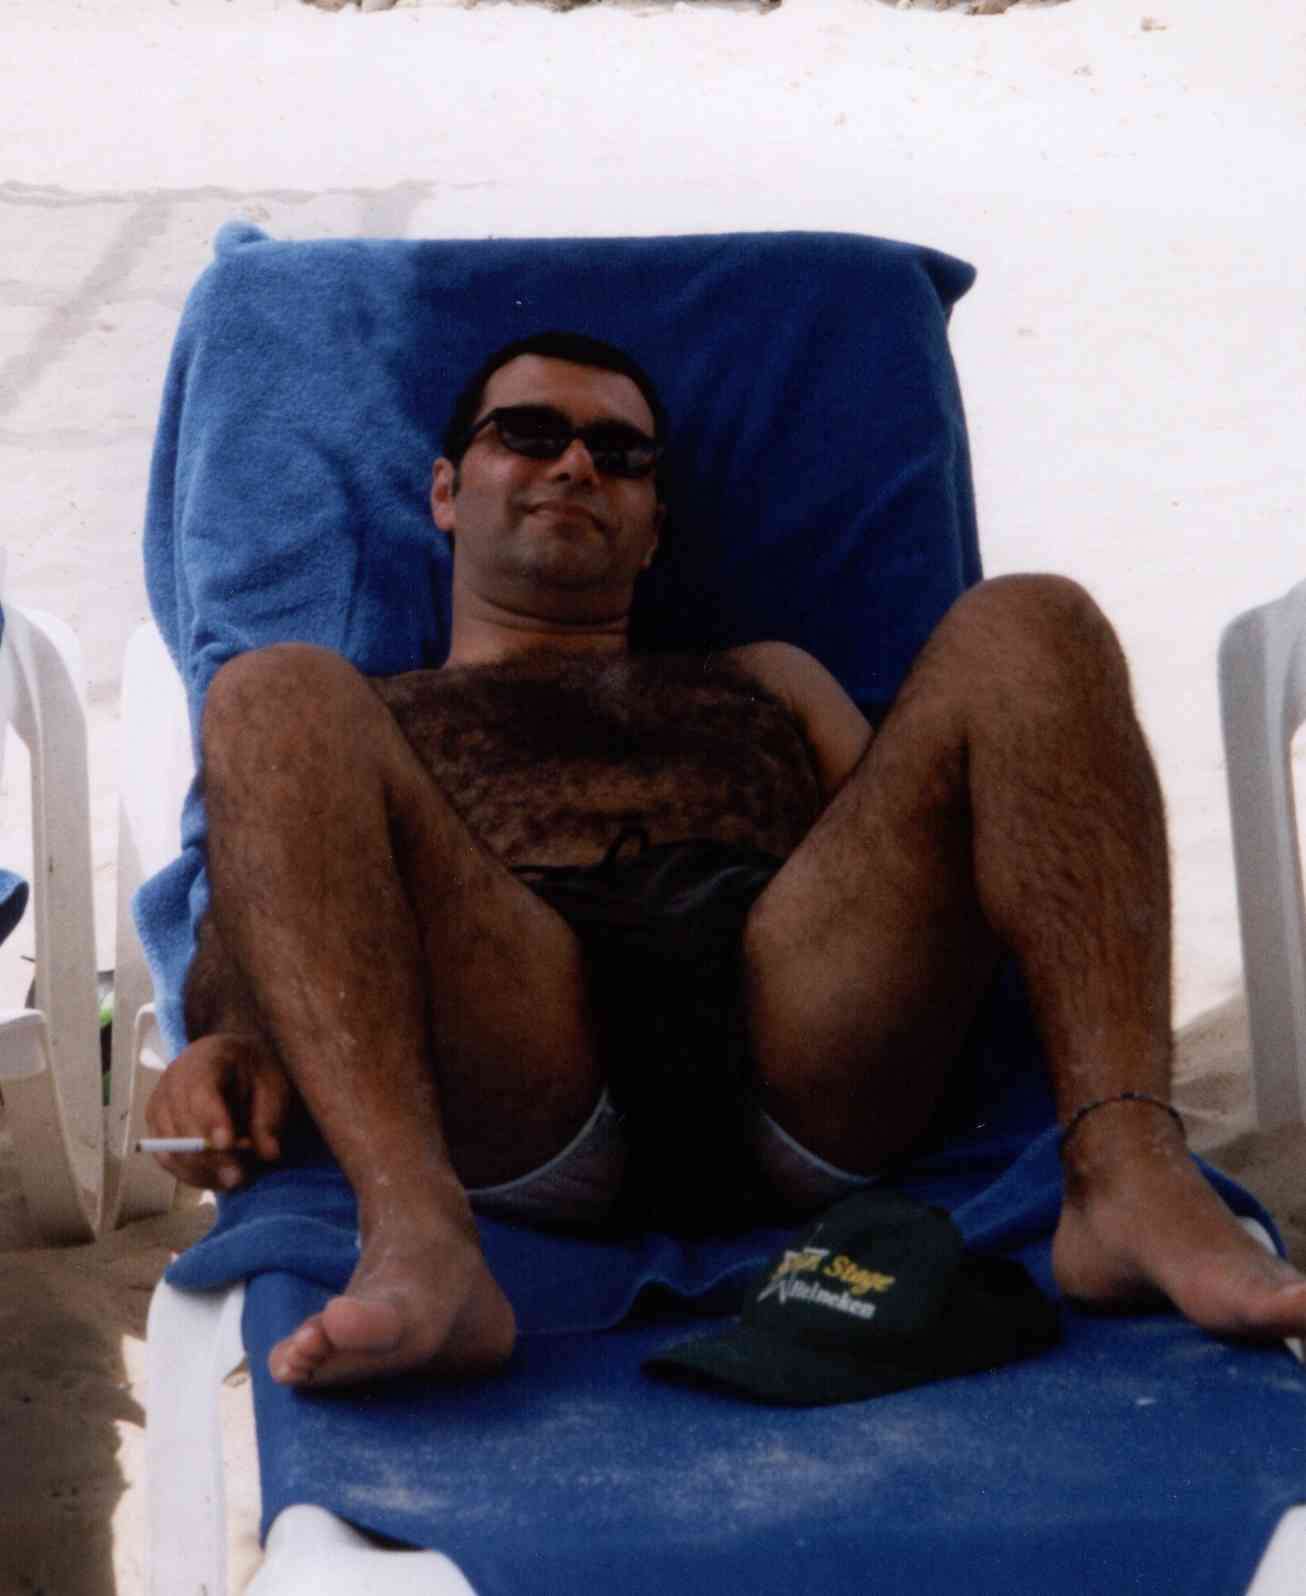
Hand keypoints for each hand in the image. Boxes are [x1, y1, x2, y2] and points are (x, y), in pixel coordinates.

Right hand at [145, 1033, 292, 1189]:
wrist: (234, 1063)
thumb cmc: (255, 1072)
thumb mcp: (273, 1086)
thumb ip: (270, 1117)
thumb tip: (269, 1153)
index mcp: (205, 1058)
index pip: (199, 1089)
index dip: (211, 1118)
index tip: (228, 1143)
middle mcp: (173, 1080)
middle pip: (180, 1124)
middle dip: (209, 1155)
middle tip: (240, 1175)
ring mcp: (160, 1105)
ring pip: (169, 1148)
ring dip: (201, 1170)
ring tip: (234, 1180)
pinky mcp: (158, 1129)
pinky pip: (167, 1160)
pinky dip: (192, 1175)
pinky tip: (219, 1180)